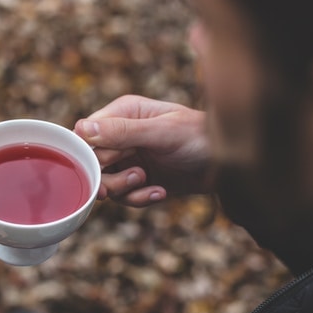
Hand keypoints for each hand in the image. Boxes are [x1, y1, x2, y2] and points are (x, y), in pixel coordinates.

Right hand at [74, 95, 208, 207]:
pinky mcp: (139, 180)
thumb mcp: (162, 133)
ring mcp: (130, 159)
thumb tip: (83, 128)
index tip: (104, 167)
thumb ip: (123, 131)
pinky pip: (124, 196)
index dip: (90, 154)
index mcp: (123, 114)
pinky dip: (139, 199)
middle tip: (137, 176)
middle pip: (92, 162)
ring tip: (148, 182)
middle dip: (110, 175)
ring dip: (125, 189)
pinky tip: (159, 192)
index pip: (86, 134)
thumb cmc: (201, 138)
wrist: (230, 166)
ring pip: (105, 182)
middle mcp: (121, 136)